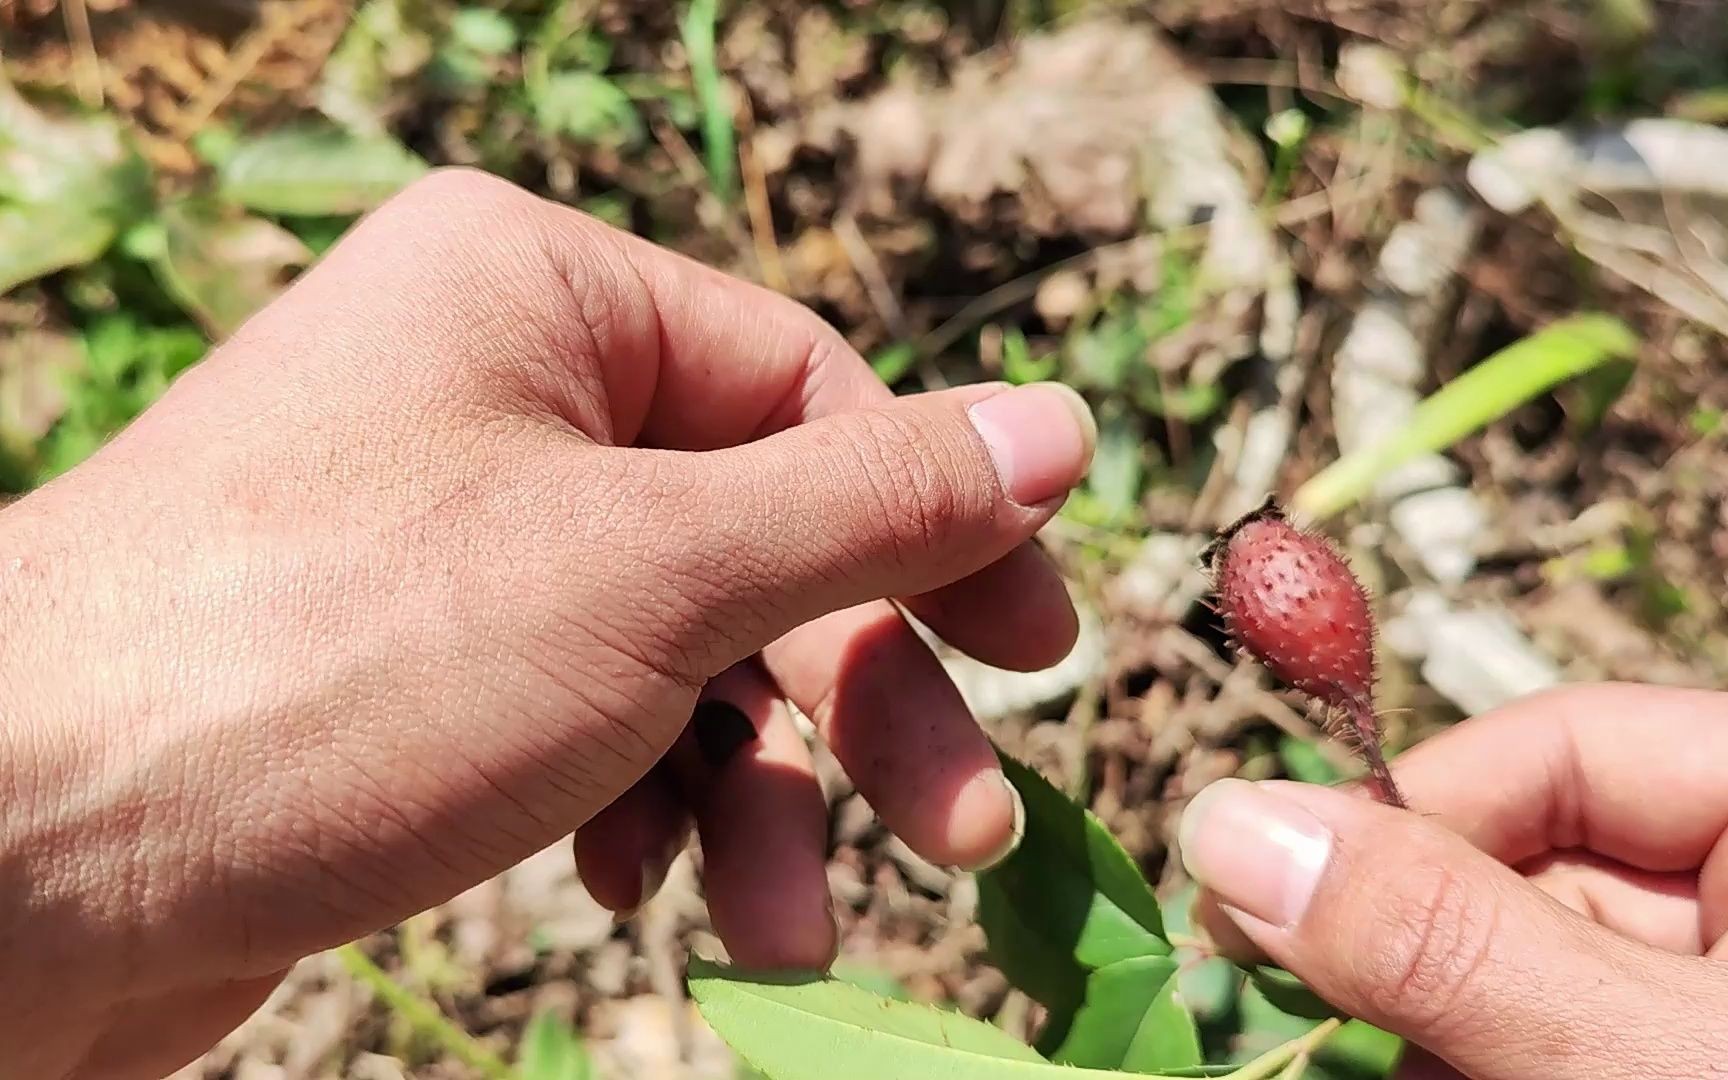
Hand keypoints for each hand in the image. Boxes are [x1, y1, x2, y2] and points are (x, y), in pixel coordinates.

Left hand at [0, 169, 1096, 1078]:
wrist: (9, 866)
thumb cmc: (333, 664)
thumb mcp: (658, 572)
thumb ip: (872, 501)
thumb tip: (1057, 425)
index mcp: (540, 292)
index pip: (812, 390)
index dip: (941, 524)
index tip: (1042, 656)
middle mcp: (492, 393)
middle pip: (758, 532)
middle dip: (856, 697)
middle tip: (963, 833)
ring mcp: (447, 537)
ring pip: (681, 649)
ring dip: (754, 794)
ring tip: (781, 925)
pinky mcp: (409, 669)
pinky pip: (588, 716)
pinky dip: (638, 809)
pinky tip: (629, 892)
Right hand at [1179, 683, 1727, 1078]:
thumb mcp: (1636, 1052)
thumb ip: (1443, 938)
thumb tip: (1225, 825)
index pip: (1562, 741)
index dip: (1409, 809)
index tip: (1283, 896)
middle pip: (1533, 857)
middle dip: (1417, 941)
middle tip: (1310, 1009)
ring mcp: (1720, 982)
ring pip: (1530, 957)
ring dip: (1437, 1018)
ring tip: (1395, 1072)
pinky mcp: (1681, 1049)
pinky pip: (1558, 1030)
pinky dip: (1486, 1058)